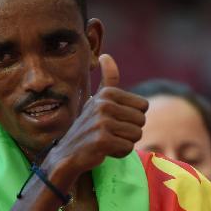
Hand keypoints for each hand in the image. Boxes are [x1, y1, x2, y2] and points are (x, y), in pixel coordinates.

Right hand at [47, 54, 147, 182]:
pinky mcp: (102, 140)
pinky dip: (119, 153)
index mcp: (107, 94)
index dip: (132, 117)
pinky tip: (105, 150)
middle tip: (111, 133)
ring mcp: (102, 122)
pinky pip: (128, 148)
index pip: (143, 106)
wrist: (67, 154)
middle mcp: (104, 105)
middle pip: (141, 121)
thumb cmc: (88, 127)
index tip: (115, 120)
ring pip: (137, 135)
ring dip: (125, 142)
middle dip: (130, 131)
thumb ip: (107, 80)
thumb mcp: (97, 101)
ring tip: (108, 141)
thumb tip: (106, 56)